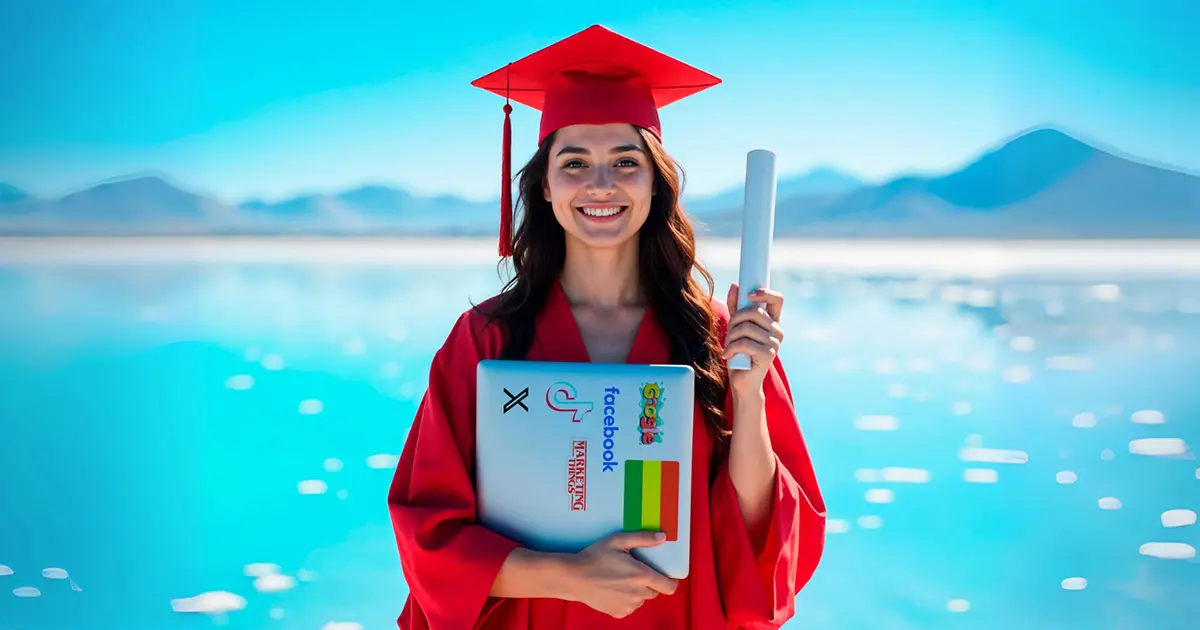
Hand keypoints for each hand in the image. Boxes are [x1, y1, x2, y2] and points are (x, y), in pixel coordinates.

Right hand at [562, 531, 677, 618]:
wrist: (573, 577)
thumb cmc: (595, 556)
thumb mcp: (618, 541)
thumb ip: (642, 539)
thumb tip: (662, 537)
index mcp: (641, 575)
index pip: (669, 587)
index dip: (670, 581)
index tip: (665, 576)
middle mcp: (637, 594)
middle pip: (654, 591)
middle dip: (649, 582)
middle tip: (634, 571)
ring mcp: (628, 606)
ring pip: (642, 599)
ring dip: (637, 591)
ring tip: (620, 579)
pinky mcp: (618, 613)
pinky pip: (630, 607)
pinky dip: (626, 600)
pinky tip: (613, 589)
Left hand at [723, 283, 785, 397]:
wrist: (743, 382)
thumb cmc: (740, 354)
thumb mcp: (736, 327)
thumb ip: (736, 307)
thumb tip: (735, 286)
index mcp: (773, 322)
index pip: (777, 300)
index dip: (764, 293)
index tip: (748, 295)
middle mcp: (777, 331)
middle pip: (754, 311)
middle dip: (735, 319)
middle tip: (728, 332)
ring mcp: (775, 343)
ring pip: (746, 327)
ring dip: (730, 337)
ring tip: (728, 346)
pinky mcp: (768, 355)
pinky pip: (744, 342)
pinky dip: (730, 348)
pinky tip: (727, 355)